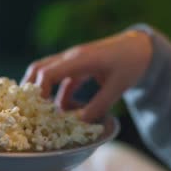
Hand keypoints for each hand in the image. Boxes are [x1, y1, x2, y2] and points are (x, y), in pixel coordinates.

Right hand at [22, 30, 152, 121]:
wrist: (140, 48)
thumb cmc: (131, 64)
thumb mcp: (118, 87)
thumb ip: (99, 105)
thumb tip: (79, 122)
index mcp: (79, 59)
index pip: (48, 73)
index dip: (39, 92)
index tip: (39, 112)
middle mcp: (71, 57)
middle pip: (39, 68)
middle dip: (31, 90)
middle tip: (30, 112)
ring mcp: (72, 60)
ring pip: (46, 72)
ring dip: (42, 92)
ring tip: (43, 114)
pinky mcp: (77, 66)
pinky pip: (60, 78)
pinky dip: (57, 94)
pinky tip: (63, 110)